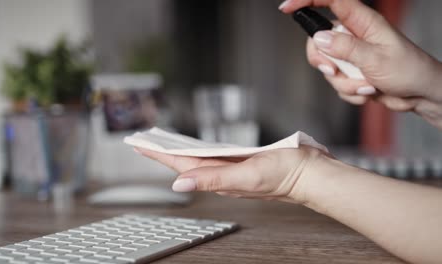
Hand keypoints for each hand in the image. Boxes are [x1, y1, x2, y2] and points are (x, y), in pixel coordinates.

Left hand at [135, 146, 327, 203]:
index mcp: (220, 178)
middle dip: (163, 153)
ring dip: (178, 153)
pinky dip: (199, 152)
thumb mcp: (247, 175)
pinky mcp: (243, 164)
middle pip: (186, 163)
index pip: (181, 166)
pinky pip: (214, 158)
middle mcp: (223, 176)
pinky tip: (195, 149)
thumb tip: (178, 185)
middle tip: (144, 142)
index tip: (140, 145)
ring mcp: (232, 170)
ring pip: (198, 161)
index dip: (159, 155)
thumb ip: (213, 179)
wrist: (310, 174)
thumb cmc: (285, 175)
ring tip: (163, 145)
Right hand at [279, 0, 441, 128]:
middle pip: (318, 41)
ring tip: (366, 85)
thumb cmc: (409, 70)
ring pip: (327, 66)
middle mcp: (354, 36)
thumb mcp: (376, 59)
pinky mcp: (351, 73)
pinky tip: (368, 90)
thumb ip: (346, 48)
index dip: (307, 1)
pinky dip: (349, 91)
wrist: (420, 95)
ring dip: (343, 82)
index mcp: (363, 22)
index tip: (287, 8)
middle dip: (323, 61)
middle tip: (333, 71)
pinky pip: (336, 83)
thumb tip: (320, 38)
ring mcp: (351, 55)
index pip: (331, 2)